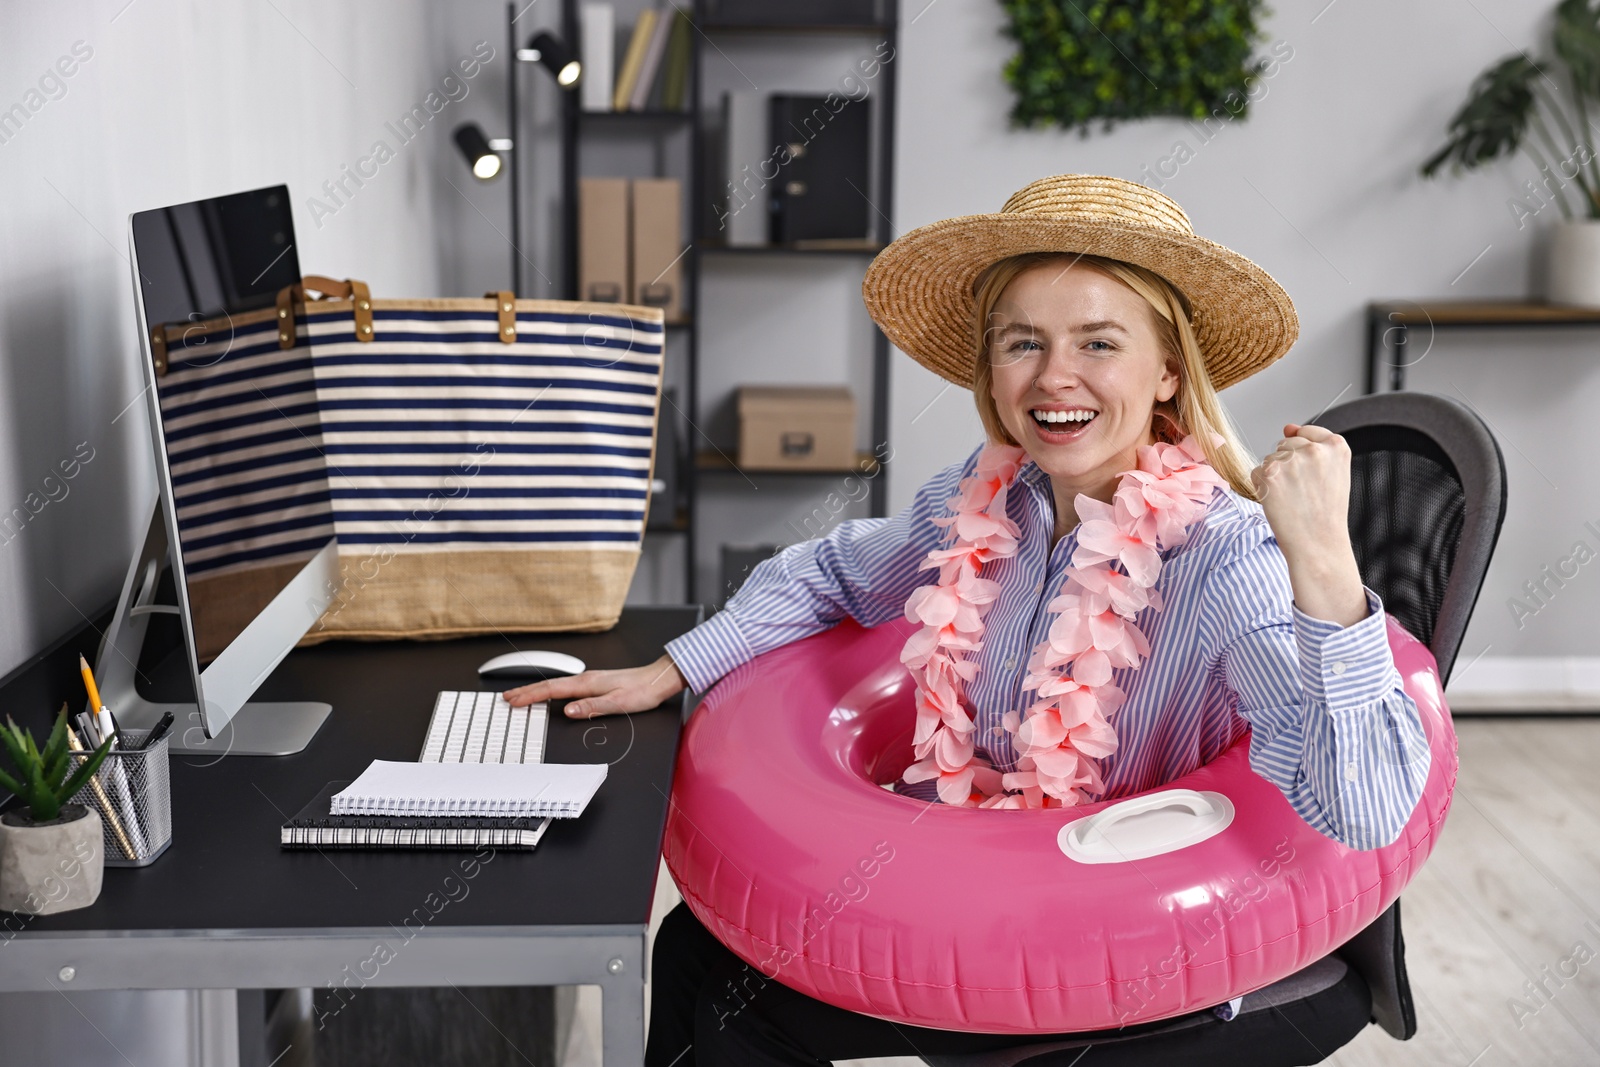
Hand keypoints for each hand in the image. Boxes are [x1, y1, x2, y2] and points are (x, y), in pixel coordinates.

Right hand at [503, 653, 686, 717]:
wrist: (658, 680)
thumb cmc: (642, 691)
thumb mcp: (618, 704)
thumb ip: (592, 707)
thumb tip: (569, 711)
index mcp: (588, 684)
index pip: (552, 690)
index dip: (530, 696)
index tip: (513, 701)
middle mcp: (586, 679)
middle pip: (549, 685)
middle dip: (526, 691)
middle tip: (507, 697)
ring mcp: (589, 680)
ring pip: (555, 685)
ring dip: (535, 690)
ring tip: (520, 696)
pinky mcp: (594, 684)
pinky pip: (564, 687)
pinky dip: (550, 691)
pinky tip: (548, 695)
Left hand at [1250, 423, 1367, 626]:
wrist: (1317, 545)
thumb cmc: (1325, 513)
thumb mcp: (1333, 473)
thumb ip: (1313, 446)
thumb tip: (1287, 427)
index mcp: (1337, 446)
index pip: (1307, 433)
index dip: (1304, 457)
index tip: (1312, 478)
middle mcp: (1315, 448)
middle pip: (1286, 445)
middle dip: (1288, 466)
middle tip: (1303, 493)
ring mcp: (1292, 460)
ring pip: (1270, 459)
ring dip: (1275, 477)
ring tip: (1293, 499)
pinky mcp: (1269, 473)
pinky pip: (1256, 472)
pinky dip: (1262, 487)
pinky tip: (1279, 502)